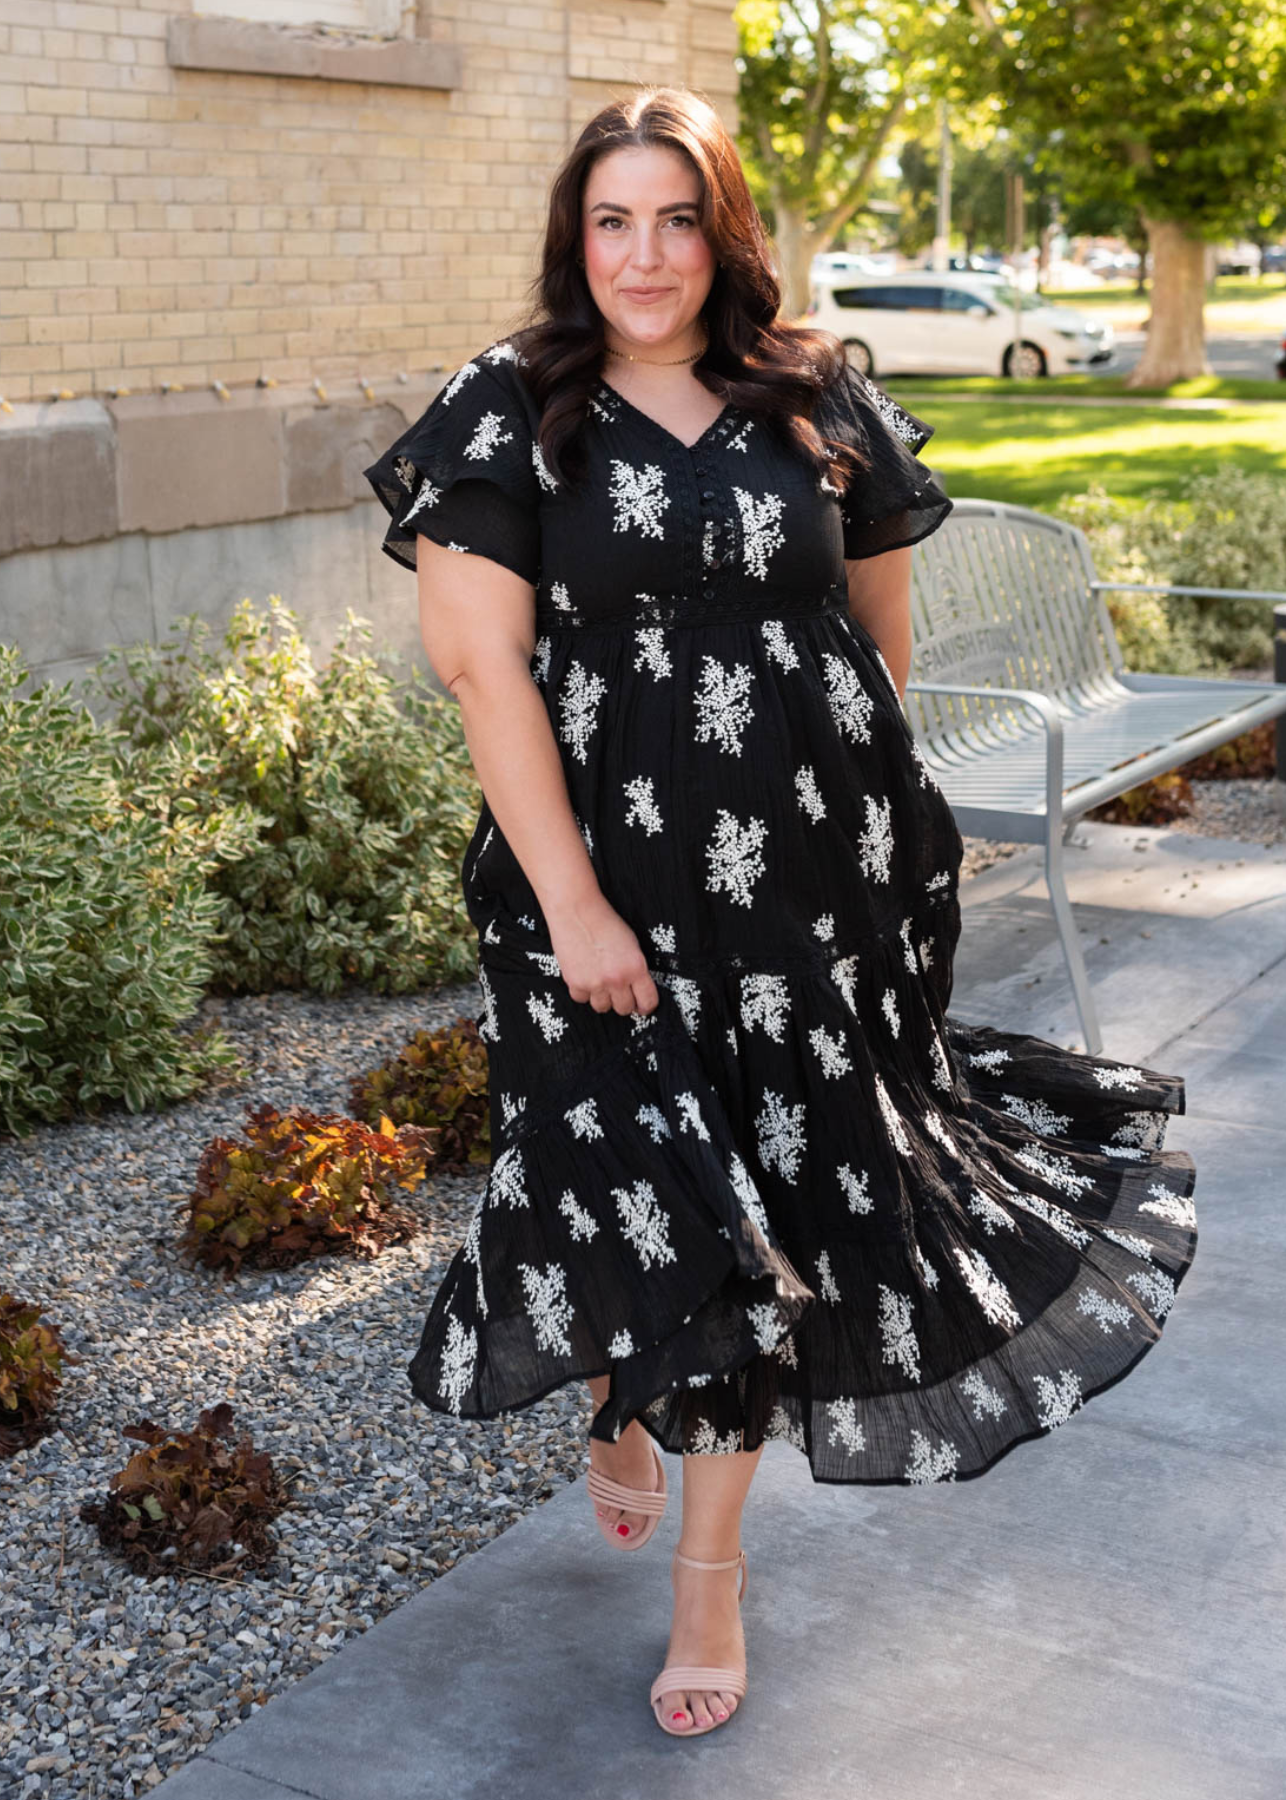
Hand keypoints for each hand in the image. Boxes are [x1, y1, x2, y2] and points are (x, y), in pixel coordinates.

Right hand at [545, 892, 660, 1016]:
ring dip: (603, 998)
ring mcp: (595, 983)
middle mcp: (616, 979)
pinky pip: (582, 999)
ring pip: (603, 1008)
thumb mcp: (632, 944)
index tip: (642, 1006)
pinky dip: (584, 992)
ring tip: (601, 982)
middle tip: (619, 991)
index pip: (647, 1002)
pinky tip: (585, 977)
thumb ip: (636, 969)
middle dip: (624, 1002)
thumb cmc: (604, 922)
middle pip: (624, 1009)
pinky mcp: (575, 982)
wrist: (577, 911)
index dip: (646, 1006)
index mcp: (635, 967)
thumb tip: (637, 990)